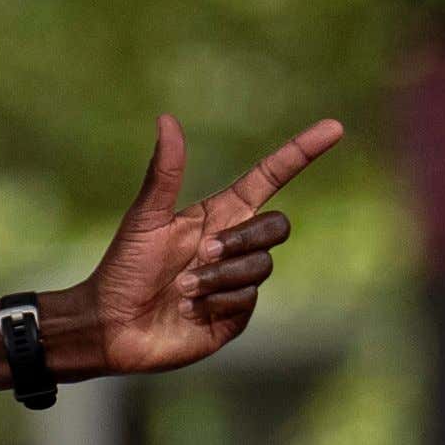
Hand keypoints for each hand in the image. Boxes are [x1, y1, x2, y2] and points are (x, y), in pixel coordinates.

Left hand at [72, 110, 344, 375]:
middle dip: (243, 239)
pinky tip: (188, 309)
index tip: (334, 128)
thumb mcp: (145, 218)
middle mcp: (234, 245)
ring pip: (260, 266)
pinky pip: (247, 299)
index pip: (270, 178)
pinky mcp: (235, 314)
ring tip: (182, 289)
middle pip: (277, 226)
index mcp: (218, 215)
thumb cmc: (123, 269)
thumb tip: (166, 118)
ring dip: (218, 275)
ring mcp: (238, 280)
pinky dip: (216, 301)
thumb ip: (164, 173)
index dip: (301, 153)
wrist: (111, 325)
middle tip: (202, 253)